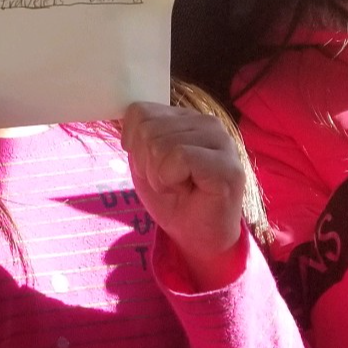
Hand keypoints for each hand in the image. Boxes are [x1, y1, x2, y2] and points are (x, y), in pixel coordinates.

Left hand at [123, 102, 247, 289]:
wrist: (197, 237)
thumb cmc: (173, 200)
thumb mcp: (144, 161)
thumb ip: (136, 135)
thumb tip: (120, 115)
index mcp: (187, 119)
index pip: (140, 111)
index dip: (133, 143)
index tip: (151, 166)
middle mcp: (207, 123)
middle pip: (148, 128)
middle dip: (146, 163)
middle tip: (167, 181)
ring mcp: (221, 142)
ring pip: (160, 143)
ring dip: (159, 175)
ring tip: (178, 186)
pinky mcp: (227, 165)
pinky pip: (178, 157)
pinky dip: (170, 180)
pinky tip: (187, 190)